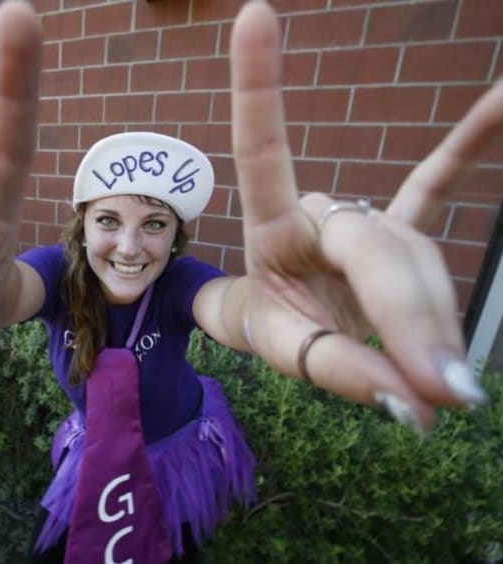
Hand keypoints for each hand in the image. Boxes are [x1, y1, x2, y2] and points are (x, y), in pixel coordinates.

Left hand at [231, 2, 500, 431]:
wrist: (283, 319)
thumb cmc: (273, 325)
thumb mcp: (286, 352)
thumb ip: (340, 371)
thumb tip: (415, 397)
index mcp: (273, 227)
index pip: (263, 152)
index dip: (257, 88)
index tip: (254, 14)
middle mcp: (321, 210)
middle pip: (379, 246)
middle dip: (411, 318)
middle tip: (442, 392)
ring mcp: (363, 216)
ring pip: (419, 258)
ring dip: (435, 322)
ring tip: (443, 388)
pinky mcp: (398, 227)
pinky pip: (435, 185)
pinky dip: (468, 147)